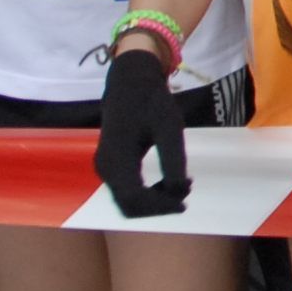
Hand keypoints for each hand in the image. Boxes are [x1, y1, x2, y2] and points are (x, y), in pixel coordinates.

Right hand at [94, 46, 193, 217]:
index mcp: (117, 159)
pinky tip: (168, 182)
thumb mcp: (170, 129)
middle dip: (159, 206)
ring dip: (154, 201)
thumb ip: (174, 161)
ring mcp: (105, 168)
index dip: (159, 208)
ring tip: (182, 184)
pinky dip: (147, 194)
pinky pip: (127, 191)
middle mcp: (105, 168)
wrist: (130, 82)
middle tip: (186, 190)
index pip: (134, 200)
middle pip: (129, 206)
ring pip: (127, 201)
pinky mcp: (110, 166)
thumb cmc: (152, 102)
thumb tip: (179, 192)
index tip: (185, 204)